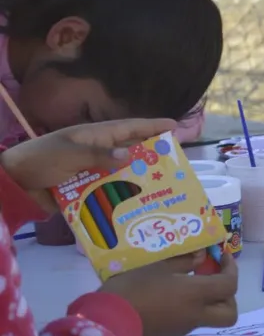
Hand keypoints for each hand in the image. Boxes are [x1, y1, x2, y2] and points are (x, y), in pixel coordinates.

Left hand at [0, 118, 176, 211]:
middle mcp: (98, 151)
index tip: (175, 127)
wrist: (13, 184)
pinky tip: (134, 208)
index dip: (152, 126)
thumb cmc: (41, 160)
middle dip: (151, 156)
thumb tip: (129, 155)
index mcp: (96, 135)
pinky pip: (108, 193)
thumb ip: (98, 155)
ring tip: (161, 190)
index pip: (130, 128)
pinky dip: (120, 198)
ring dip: (137, 181)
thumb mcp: (69, 154)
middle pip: (130, 152)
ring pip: (121, 174)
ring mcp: (92, 171)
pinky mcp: (85, 189)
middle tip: (174, 165)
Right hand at [100, 250, 237, 335]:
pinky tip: (170, 296)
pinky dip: (189, 308)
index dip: (231, 268)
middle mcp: (195, 314)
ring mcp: (183, 328)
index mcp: (196, 295)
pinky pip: (190, 320)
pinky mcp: (169, 335)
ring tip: (188, 283)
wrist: (106, 323)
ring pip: (210, 317)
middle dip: (228, 295)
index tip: (222, 256)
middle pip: (229, 312)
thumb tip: (201, 258)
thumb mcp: (157, 267)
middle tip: (213, 278)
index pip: (229, 285)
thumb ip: (183, 262)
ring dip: (208, 301)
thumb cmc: (133, 289)